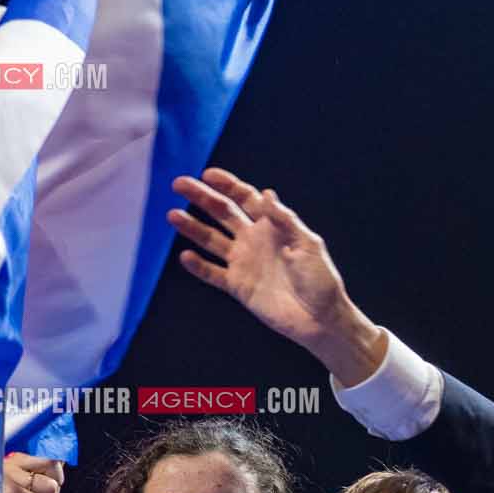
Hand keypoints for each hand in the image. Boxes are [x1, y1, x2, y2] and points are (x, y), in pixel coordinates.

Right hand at [0, 453, 65, 492]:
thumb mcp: (39, 492)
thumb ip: (49, 476)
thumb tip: (62, 459)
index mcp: (16, 461)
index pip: (49, 457)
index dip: (56, 474)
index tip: (48, 485)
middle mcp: (10, 465)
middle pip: (53, 466)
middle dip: (52, 488)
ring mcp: (10, 478)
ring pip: (50, 486)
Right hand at [168, 169, 384, 385]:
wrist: (320, 318)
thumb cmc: (320, 280)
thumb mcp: (308, 245)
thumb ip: (284, 220)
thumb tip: (266, 193)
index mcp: (272, 226)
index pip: (245, 198)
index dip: (227, 185)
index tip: (208, 174)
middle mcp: (254, 240)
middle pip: (222, 213)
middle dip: (201, 197)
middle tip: (179, 184)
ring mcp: (244, 262)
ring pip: (211, 240)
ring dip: (192, 227)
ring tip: (173, 216)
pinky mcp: (238, 286)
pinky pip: (213, 273)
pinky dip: (198, 266)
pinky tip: (186, 256)